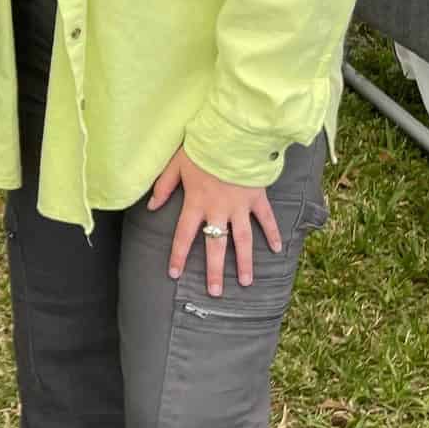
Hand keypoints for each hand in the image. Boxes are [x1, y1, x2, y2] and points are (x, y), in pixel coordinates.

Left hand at [147, 145, 282, 297]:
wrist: (232, 134)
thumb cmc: (201, 147)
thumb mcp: (175, 164)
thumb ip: (163, 186)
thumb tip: (150, 206)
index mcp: (196, 202)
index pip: (183, 235)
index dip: (177, 255)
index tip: (174, 274)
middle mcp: (218, 210)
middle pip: (215, 246)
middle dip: (215, 271)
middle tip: (216, 293)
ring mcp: (240, 206)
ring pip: (243, 240)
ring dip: (245, 262)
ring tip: (246, 282)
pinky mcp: (257, 198)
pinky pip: (266, 219)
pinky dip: (273, 233)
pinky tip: (278, 250)